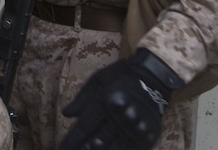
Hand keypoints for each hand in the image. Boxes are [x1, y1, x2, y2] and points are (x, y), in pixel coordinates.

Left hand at [59, 48, 183, 149]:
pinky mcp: (148, 136)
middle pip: (97, 143)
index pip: (85, 128)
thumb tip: (65, 114)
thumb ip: (81, 99)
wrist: (155, 76)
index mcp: (107, 102)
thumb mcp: (98, 80)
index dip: (72, 141)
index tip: (62, 149)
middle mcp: (122, 118)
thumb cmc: (121, 76)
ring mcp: (136, 129)